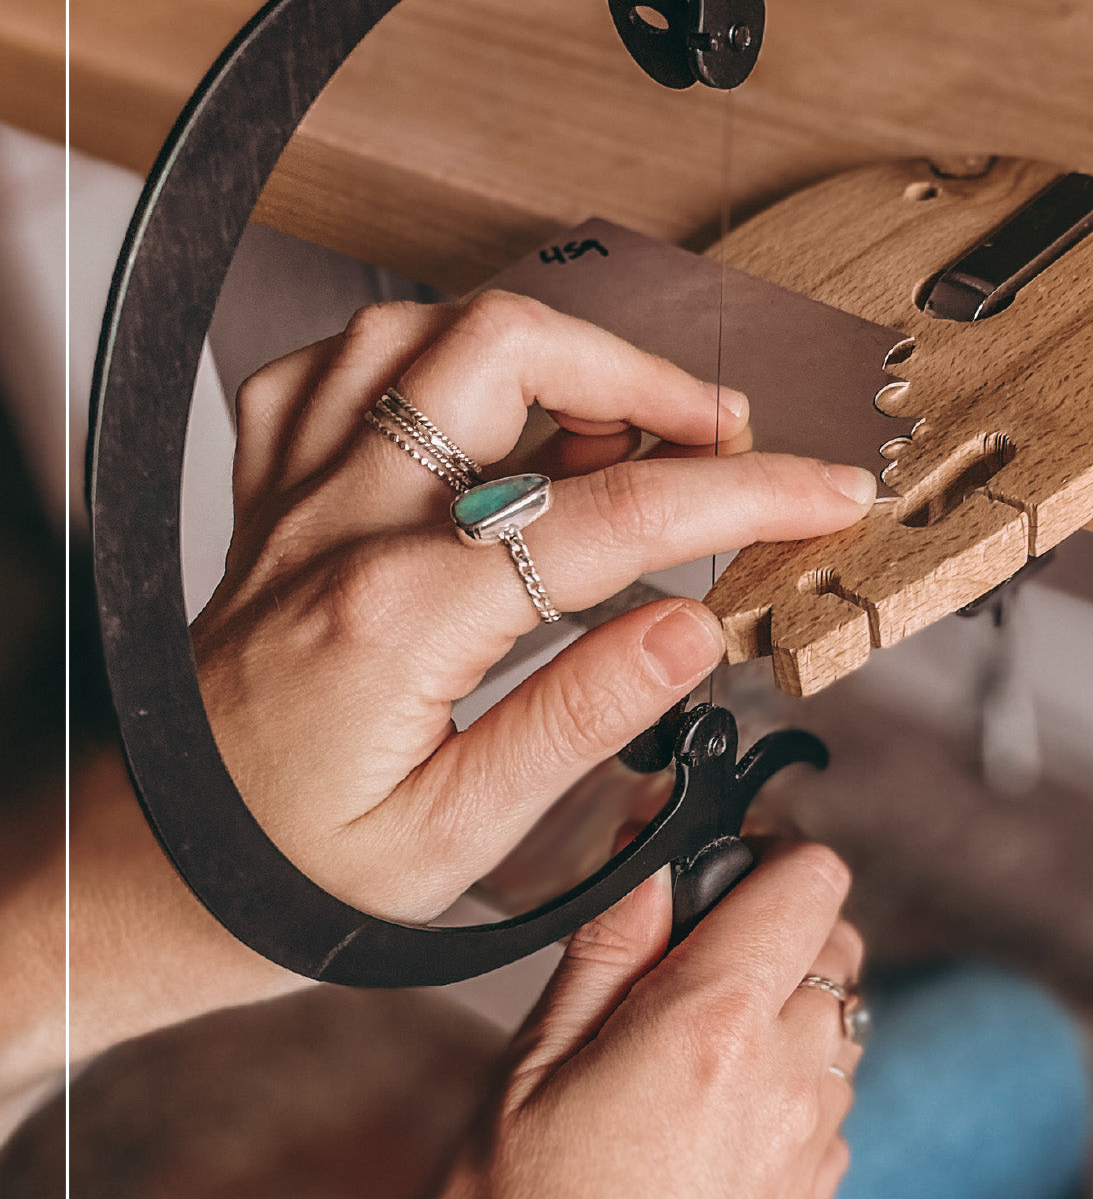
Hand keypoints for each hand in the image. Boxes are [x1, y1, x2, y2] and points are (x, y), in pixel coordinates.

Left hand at [193, 290, 877, 920]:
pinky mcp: (275, 494)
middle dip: (645, 376)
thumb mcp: (457, 835)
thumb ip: (579, 718)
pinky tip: (472, 422)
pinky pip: (335, 368)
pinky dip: (424, 363)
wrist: (160, 864)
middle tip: (722, 437)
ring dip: (541, 353)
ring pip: (422, 330)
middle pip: (507, 350)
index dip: (745, 493)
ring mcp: (299, 493)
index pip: (612, 515)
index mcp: (399, 615)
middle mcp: (342, 522)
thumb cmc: (293, 869)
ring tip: (609, 426)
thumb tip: (692, 627)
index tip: (825, 491)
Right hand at [409, 839, 863, 1198]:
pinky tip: (710, 1105)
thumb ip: (607, 949)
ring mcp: (809, 1148)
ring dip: (786, 999)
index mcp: (715, 1026)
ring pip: (839, 1020)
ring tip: (687, 1033)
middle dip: (778, 921)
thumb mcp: (529, 1071)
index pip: (811, 879)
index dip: (768, 849)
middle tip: (691, 947)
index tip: (719, 859)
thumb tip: (648, 856)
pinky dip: (790, 1074)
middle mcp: (787, 1080)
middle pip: (838, 942)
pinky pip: (830, 1098)